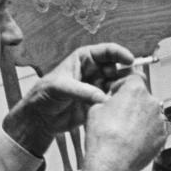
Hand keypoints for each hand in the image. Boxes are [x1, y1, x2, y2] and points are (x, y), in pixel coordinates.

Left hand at [3, 43, 135, 156]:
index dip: (120, 54)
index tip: (130, 60)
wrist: (40, 118)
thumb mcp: (60, 87)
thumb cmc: (44, 95)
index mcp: (84, 59)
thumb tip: (103, 97)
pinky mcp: (99, 103)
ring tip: (122, 95)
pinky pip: (114, 100)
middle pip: (117, 67)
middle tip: (130, 82)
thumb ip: (82, 90)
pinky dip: (118, 102)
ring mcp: (98, 87)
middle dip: (125, 73)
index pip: (107, 51)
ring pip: (118, 84)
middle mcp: (94, 71)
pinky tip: (117, 106)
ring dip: (122, 88)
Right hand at [78, 74, 166, 170]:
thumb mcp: (95, 109)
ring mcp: (159, 119)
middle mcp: (151, 102)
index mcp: (135, 90)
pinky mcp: (163, 135)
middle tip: (119, 115)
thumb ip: (107, 99)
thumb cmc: (103, 137)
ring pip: (150, 114)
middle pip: (143, 97)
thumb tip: (109, 101)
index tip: (117, 93)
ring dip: (141, 118)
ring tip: (126, 131)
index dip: (123, 85)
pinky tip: (134, 140)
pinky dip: (147, 133)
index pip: (133, 78)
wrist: (112, 162)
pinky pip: (155, 129)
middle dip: (133, 103)